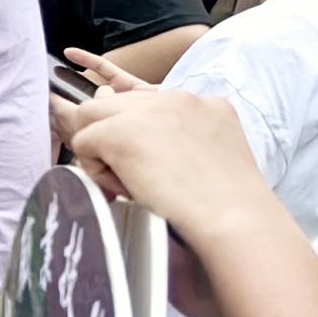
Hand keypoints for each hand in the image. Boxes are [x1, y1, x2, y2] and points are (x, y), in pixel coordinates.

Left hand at [65, 78, 292, 261]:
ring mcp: (146, 110)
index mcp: (202, 103)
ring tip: (129, 184)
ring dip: (101, 152)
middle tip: (125, 174)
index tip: (143, 161)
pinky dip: (96, 171)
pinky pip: (83, 143)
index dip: (133, 133)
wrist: (234, 219)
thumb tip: (125, 133)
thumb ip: (173, 139)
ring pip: (91, 117)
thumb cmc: (225, 206)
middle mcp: (175, 97)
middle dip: (108, 136)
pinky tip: (125, 189)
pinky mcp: (121, 131)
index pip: (144, 103)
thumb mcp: (206, 158)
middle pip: (113, 103)